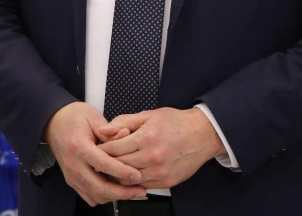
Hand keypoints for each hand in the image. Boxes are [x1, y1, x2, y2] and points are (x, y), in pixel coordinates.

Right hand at [43, 102, 146, 205]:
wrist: (53, 122)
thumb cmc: (73, 117)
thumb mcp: (93, 117)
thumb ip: (110, 131)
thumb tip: (126, 136)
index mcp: (79, 147)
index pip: (103, 164)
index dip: (122, 172)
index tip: (137, 175)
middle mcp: (73, 164)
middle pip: (99, 187)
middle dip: (122, 193)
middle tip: (139, 191)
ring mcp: (71, 175)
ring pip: (95, 195)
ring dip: (114, 196)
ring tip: (131, 191)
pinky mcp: (72, 180)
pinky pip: (88, 196)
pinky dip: (104, 196)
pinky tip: (116, 190)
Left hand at [97, 107, 225, 188]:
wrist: (202, 134)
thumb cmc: (176, 123)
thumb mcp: (148, 115)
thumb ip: (123, 122)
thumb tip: (104, 130)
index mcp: (146, 137)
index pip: (113, 149)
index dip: (102, 149)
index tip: (99, 148)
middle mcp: (152, 157)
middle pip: (118, 166)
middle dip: (106, 163)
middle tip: (101, 159)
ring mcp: (159, 171)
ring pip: (128, 180)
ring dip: (118, 175)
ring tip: (114, 167)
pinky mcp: (166, 182)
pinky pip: (142, 186)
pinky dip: (133, 181)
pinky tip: (131, 173)